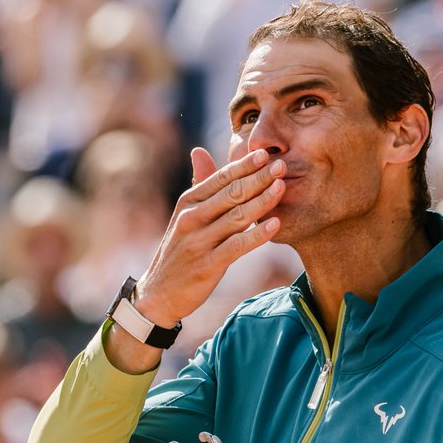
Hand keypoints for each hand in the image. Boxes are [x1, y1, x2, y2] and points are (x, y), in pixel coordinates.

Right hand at [138, 147, 283, 321]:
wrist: (160, 291)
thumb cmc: (180, 250)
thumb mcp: (185, 215)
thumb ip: (198, 186)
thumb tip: (199, 151)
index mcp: (188, 202)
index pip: (220, 178)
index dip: (244, 165)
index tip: (266, 154)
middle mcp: (192, 218)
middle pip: (231, 193)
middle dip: (258, 178)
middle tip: (282, 165)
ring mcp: (199, 242)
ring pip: (237, 217)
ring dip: (262, 201)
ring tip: (282, 188)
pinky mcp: (208, 264)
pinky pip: (237, 246)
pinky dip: (257, 235)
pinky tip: (275, 225)